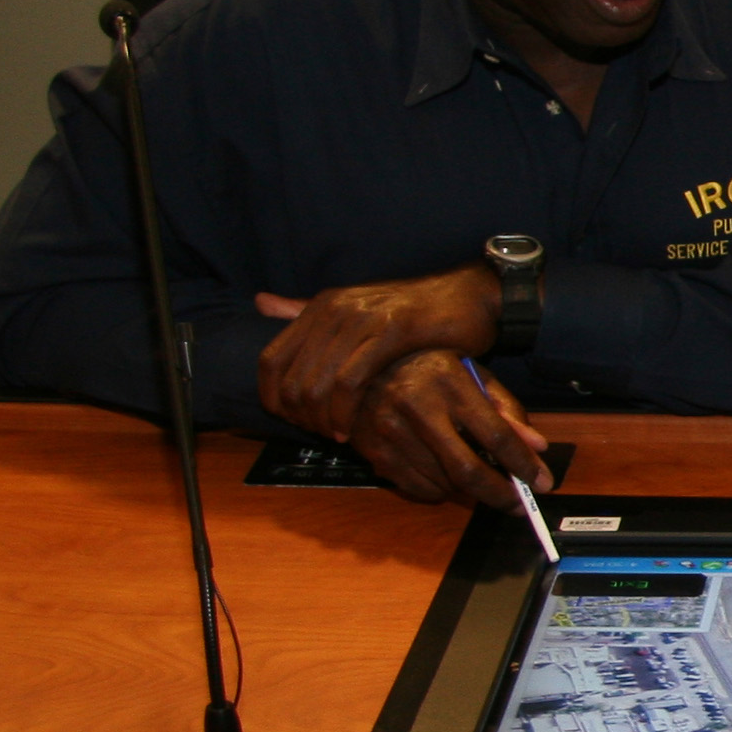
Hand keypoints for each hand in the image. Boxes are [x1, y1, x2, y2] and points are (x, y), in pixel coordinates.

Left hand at [255, 264, 499, 439]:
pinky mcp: (389, 333)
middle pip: (290, 379)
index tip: (294, 421)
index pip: (271, 360)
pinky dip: (342, 413)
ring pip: (316, 383)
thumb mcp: (356, 308)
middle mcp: (335, 309)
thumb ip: (306, 310)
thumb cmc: (416, 313)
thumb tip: (260, 302)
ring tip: (335, 435)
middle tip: (319, 434)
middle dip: (299, 416)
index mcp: (321, 306)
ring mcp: (362, 320)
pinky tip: (350, 430)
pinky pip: (349, 382)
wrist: (471, 297)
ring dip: (320, 420)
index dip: (273, 398)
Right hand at [341, 350, 554, 505]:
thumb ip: (506, 410)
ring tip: (479, 477)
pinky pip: (420, 489)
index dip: (523, 464)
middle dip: (500, 495)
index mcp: (449, 382)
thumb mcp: (473, 375)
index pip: (496, 434)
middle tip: (519, 504)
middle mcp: (418, 407)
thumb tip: (537, 447)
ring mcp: (392, 433)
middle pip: (468, 470)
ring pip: (445, 484)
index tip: (542, 482)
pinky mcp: (376, 453)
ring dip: (470, 491)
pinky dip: (441, 490)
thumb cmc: (429, 370)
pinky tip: (445, 472)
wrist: (364, 368)